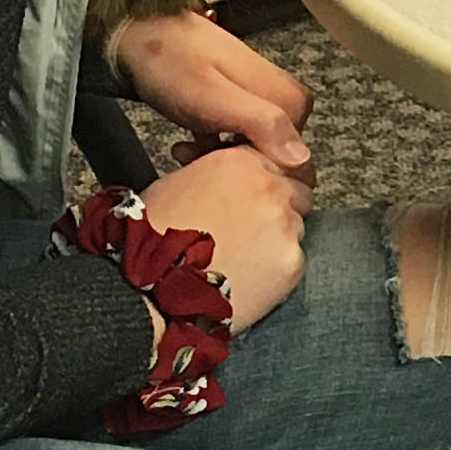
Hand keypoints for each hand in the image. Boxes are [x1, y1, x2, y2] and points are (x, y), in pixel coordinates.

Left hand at [112, 10, 311, 182]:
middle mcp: (286, 100)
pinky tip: (190, 142)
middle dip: (232, 164)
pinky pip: (238, 138)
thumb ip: (261, 123)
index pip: (290, 164)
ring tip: (186, 149)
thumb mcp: (214, 97)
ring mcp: (265, 100)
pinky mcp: (245, 102)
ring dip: (219, 157)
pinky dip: (213, 145)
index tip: (219, 167)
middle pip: (271, 157)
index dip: (251, 172)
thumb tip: (300, 158)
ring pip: (251, 149)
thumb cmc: (172, 61)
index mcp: (289, 101)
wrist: (142, 34)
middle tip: (194, 157)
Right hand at [138, 143, 308, 330]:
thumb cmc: (154, 236)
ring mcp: (285, 225)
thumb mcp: (180, 183)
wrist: (153, 287)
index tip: (260, 197)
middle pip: (297, 193)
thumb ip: (220, 174)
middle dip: (280, 208)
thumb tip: (234, 181)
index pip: (278, 162)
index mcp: (241, 162)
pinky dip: (277, 270)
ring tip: (243, 258)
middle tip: (252, 231)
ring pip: (297, 227)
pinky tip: (248, 278)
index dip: (268, 181)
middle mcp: (269, 188)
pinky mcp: (292, 261)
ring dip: (278, 239)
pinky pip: (294, 260)